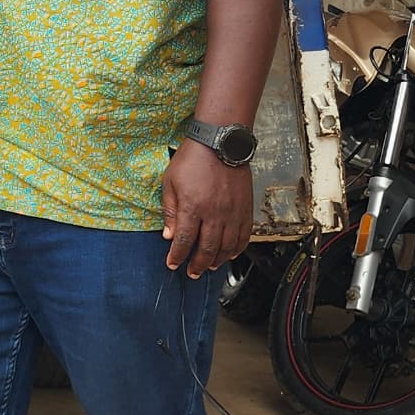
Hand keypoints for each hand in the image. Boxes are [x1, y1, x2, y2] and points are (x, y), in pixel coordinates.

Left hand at [161, 140, 252, 277]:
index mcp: (193, 206)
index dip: (178, 256)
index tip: (173, 264)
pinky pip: (244, 235)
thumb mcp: (170, 182)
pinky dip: (237, 249)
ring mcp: (233, 212)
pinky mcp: (245, 208)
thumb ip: (170, 211)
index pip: (185, 240)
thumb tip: (169, 235)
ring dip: (217, 260)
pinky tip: (230, 254)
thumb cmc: (193, 159)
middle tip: (191, 272)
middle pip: (207, 248)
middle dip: (197, 264)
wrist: (220, 142)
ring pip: (227, 246)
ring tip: (209, 266)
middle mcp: (215, 213)